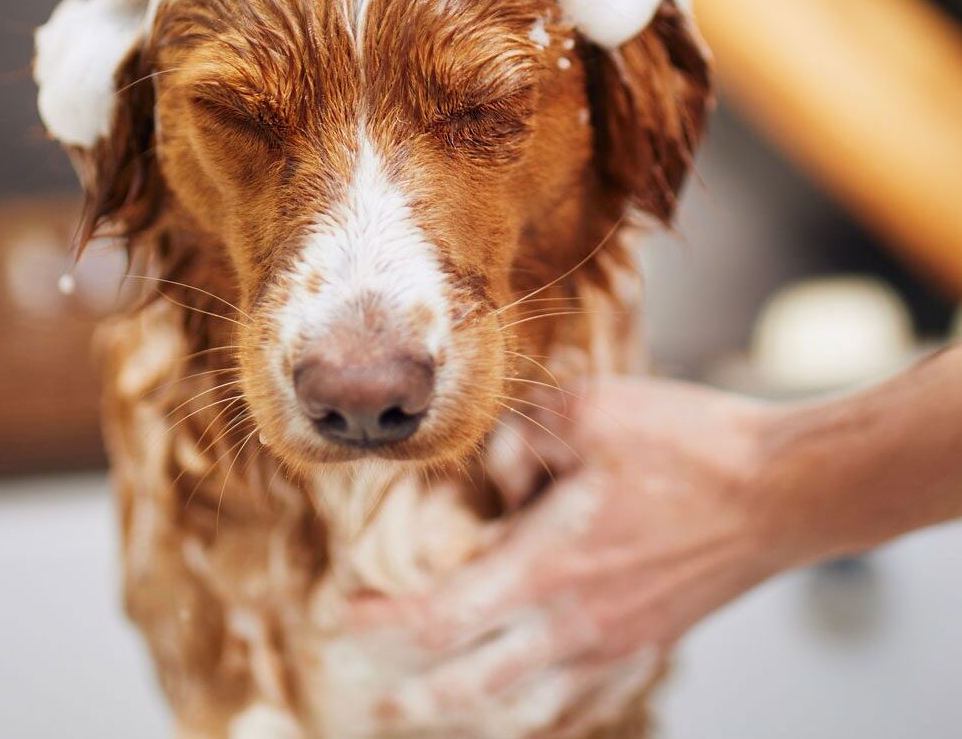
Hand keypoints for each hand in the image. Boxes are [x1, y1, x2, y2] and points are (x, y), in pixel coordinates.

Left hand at [349, 376, 781, 731]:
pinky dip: (537, 714)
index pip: (435, 619)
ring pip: (522, 711)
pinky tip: (524, 708)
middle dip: (409, 694)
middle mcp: (573, 624)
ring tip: (432, 710)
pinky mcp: (649, 645)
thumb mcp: (583, 412)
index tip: (342, 614)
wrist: (780, 489)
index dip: (378, 624)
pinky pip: (581, 706)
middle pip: (467, 687)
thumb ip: (517, 444)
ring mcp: (615, 646)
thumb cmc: (686, 447)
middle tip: (371, 692)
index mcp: (547, 568)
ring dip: (467, 714)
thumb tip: (490, 479)